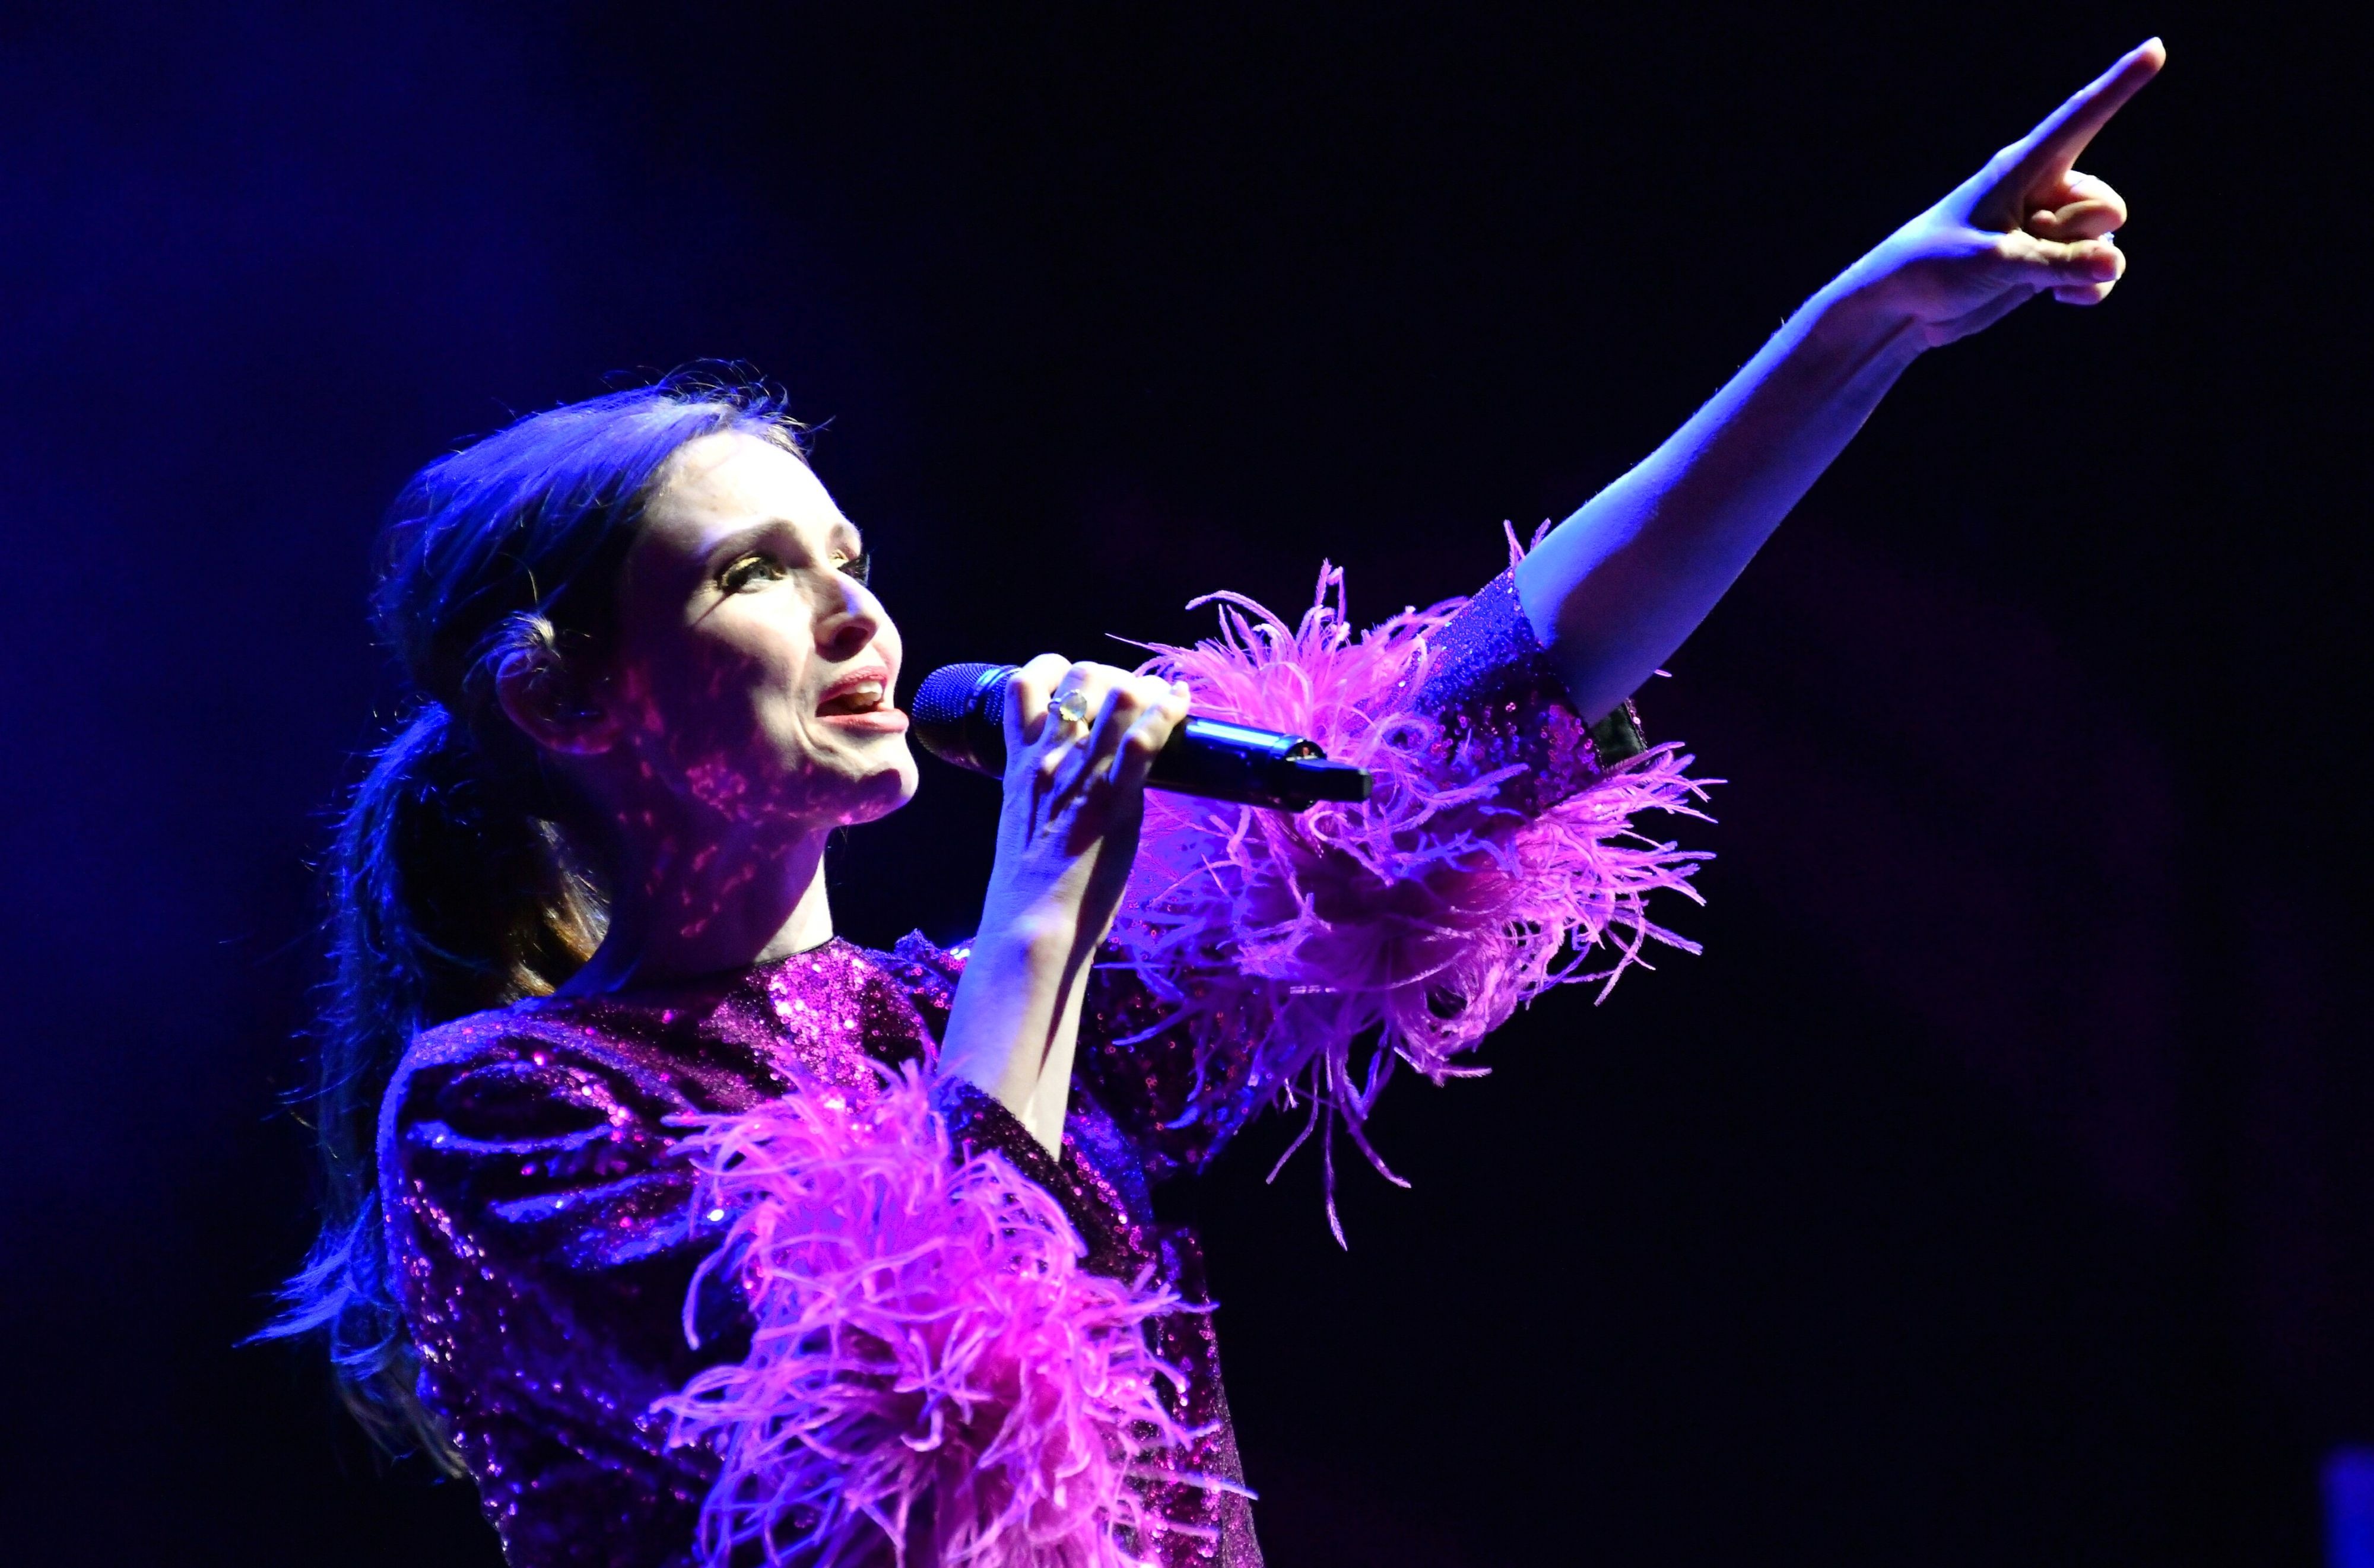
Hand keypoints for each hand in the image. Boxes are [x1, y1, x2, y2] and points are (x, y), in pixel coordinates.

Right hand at [979, 656, 1189, 950]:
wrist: (1030, 924)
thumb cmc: (1028, 886)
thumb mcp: (1025, 821)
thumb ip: (1045, 790)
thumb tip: (1075, 780)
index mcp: (1019, 762)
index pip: (1024, 683)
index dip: (1059, 670)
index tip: (1084, 686)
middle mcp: (1047, 757)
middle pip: (1079, 675)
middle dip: (1112, 675)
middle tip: (1133, 696)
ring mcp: (1081, 773)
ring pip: (1116, 693)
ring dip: (1146, 688)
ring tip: (1162, 700)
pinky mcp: (1114, 798)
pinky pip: (1145, 736)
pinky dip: (1170, 710)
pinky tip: (1183, 703)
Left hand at [1838, 38, 2164, 347]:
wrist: (1904, 307)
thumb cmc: (1935, 266)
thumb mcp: (1994, 261)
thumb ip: (2056, 263)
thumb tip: (2113, 264)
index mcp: (2024, 166)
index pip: (2082, 117)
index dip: (2121, 83)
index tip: (2156, 47)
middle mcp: (2045, 189)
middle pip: (2107, 206)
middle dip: (2076, 235)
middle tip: (2020, 244)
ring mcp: (2051, 227)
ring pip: (2106, 241)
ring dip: (2075, 265)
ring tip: (2021, 271)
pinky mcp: (2050, 262)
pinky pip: (2100, 272)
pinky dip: (2088, 287)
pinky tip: (2059, 299)